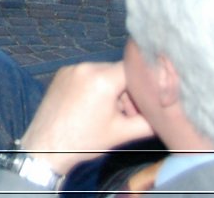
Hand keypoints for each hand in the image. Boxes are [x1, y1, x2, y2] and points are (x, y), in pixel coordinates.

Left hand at [19, 62, 157, 175]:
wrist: (47, 146)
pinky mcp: (61, 74)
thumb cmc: (86, 140)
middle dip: (127, 90)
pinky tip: (93, 107)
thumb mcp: (124, 132)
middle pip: (118, 71)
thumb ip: (150, 121)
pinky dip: (95, 86)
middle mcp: (85, 66)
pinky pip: (87, 74)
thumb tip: (166, 113)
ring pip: (103, 72)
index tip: (146, 103)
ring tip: (109, 113)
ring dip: (112, 89)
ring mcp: (70, 68)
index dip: (144, 86)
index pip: (135, 70)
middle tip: (128, 114)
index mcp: (102, 78)